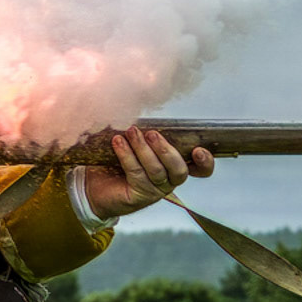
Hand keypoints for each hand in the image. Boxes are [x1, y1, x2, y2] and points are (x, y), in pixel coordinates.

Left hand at [83, 125, 215, 218]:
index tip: (198, 150)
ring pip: (156, 171)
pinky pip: (136, 174)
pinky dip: (127, 155)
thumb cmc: (119, 158)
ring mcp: (155, 191)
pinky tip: (118, 142)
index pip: (201, 170)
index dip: (205, 162)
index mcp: (175, 166)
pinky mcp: (139, 196)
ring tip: (131, 132)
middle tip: (151, 134)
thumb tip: (145, 105)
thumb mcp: (139, 142)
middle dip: (166, 151)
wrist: (96, 183)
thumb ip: (148, 132)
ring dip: (143, 149)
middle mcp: (169, 181)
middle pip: (179, 171)